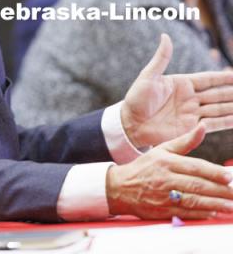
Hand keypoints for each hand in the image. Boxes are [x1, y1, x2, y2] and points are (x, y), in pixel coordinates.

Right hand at [106, 124, 232, 218]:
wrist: (121, 187)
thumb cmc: (145, 167)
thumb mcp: (162, 150)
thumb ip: (185, 141)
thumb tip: (202, 126)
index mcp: (166, 162)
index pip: (195, 167)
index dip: (214, 172)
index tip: (229, 176)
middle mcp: (166, 179)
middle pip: (198, 185)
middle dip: (220, 191)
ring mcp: (164, 196)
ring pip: (195, 201)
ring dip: (216, 204)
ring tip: (232, 206)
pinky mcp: (163, 211)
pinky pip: (186, 213)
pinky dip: (201, 214)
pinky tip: (214, 213)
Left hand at [121, 33, 232, 147]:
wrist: (130, 123)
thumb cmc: (136, 98)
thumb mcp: (148, 76)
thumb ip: (161, 58)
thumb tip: (165, 35)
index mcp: (182, 83)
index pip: (208, 79)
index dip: (223, 77)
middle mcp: (190, 98)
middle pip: (218, 93)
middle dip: (232, 92)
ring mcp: (192, 113)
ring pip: (219, 108)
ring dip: (232, 106)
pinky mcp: (191, 128)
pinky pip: (213, 124)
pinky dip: (226, 121)